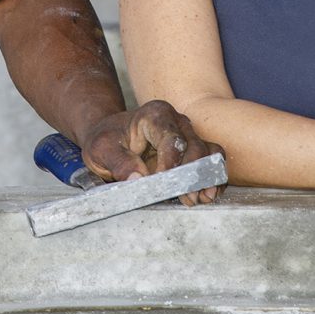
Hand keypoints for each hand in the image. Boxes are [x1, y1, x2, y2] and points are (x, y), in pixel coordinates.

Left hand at [78, 99, 224, 204]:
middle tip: (187, 197)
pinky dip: (213, 178)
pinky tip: (207, 194)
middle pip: (195, 147)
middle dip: (192, 175)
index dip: (170, 163)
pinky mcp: (193, 150)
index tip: (163, 182)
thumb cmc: (107, 139)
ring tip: (201, 198)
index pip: (172, 139)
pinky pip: (212, 161)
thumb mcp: (102, 149)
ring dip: (207, 177)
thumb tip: (138, 178)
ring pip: (208, 153)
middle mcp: (176, 122)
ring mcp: (188, 135)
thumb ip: (118, 162)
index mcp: (155, 115)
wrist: (111, 138)